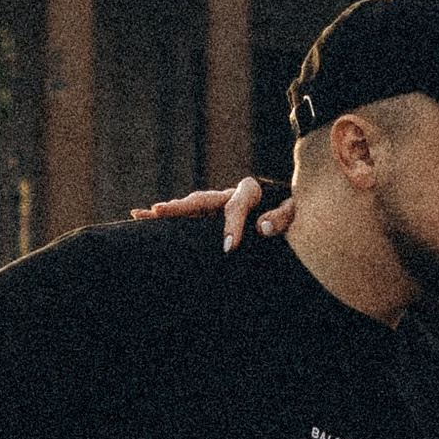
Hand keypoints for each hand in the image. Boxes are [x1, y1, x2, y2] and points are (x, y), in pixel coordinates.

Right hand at [129, 178, 296, 251]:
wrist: (287, 206)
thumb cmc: (291, 211)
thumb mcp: (295, 213)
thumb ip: (282, 218)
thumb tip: (261, 228)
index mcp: (249, 192)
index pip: (237, 205)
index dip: (233, 225)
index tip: (229, 247)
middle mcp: (228, 194)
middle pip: (202, 199)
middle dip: (180, 207)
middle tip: (158, 212)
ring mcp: (217, 204)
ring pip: (190, 205)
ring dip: (168, 210)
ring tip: (143, 214)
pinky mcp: (211, 215)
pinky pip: (189, 215)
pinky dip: (169, 216)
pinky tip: (146, 218)